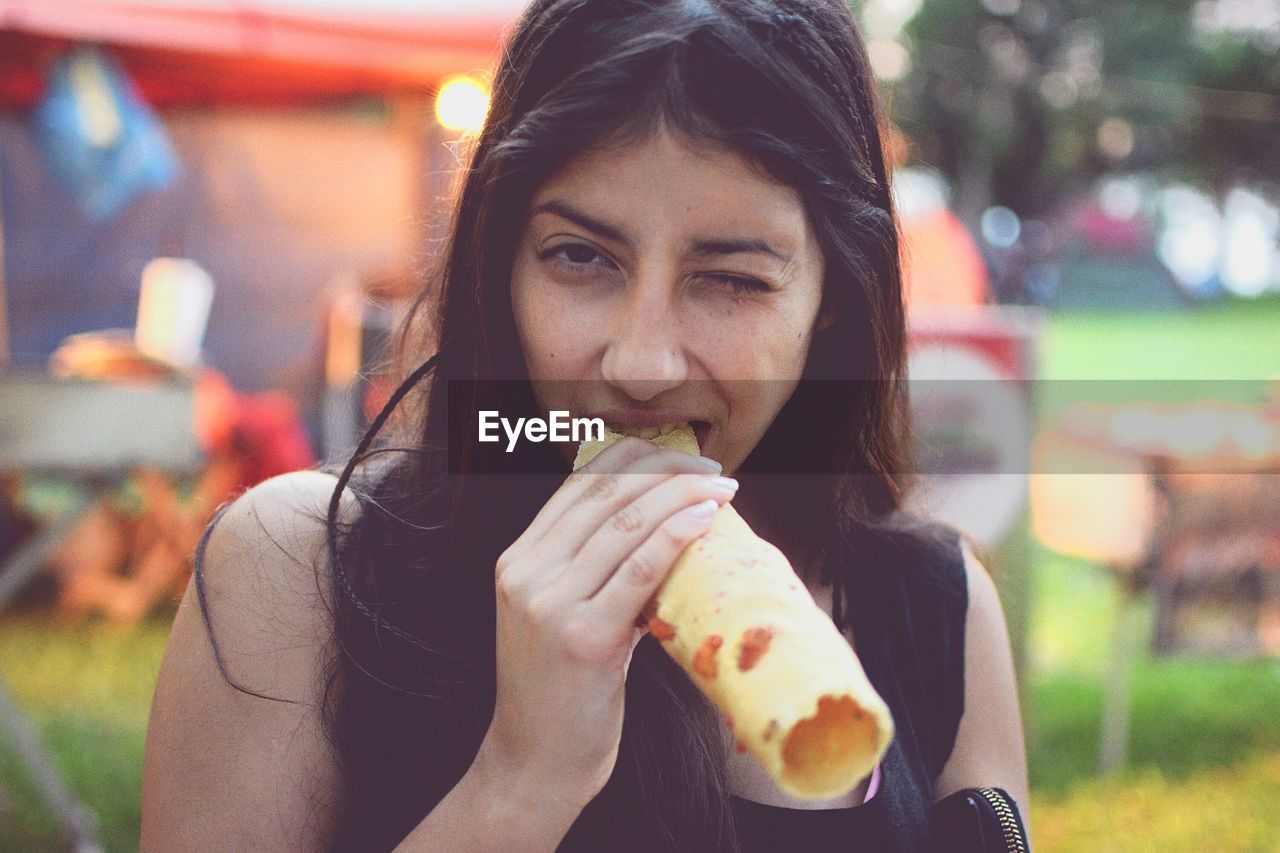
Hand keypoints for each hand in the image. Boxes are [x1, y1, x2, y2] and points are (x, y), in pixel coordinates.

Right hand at [480, 437, 737, 805]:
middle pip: (605, 495)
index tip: (680, 455)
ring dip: (683, 495)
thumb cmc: (561, 690)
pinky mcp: (583, 638)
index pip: (578, 484)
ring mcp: (550, 605)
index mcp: (517, 560)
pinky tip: (706, 519)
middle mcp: (526, 573)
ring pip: (626, 525)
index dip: (635, 458)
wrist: (535, 762)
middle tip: (713, 467)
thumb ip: (594, 569)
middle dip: (667, 470)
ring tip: (722, 488)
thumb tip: (666, 523)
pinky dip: (677, 536)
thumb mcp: (561, 614)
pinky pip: (639, 570)